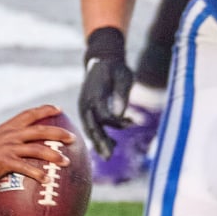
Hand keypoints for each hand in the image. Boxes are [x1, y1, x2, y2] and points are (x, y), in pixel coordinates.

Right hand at [0, 104, 76, 186]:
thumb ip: (7, 143)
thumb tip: (20, 151)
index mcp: (8, 127)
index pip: (30, 113)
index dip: (45, 109)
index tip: (59, 109)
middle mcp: (10, 134)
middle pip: (41, 129)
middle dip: (59, 133)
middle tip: (73, 138)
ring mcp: (8, 147)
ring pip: (37, 148)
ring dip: (54, 155)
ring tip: (66, 162)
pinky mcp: (4, 161)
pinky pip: (26, 167)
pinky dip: (37, 173)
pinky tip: (46, 179)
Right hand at [79, 27, 133, 157]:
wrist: (101, 59)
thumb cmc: (116, 68)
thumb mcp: (124, 76)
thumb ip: (122, 95)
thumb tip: (120, 114)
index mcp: (95, 94)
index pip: (104, 116)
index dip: (117, 123)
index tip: (132, 123)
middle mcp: (86, 103)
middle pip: (93, 127)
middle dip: (101, 142)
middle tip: (109, 157)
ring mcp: (84, 106)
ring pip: (90, 128)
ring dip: (99, 142)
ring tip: (108, 155)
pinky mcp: (86, 109)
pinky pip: (90, 125)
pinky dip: (97, 135)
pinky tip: (108, 143)